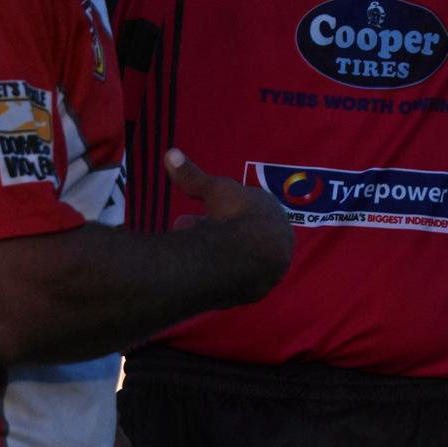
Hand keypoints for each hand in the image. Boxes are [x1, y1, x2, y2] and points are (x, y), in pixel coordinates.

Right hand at [164, 147, 292, 302]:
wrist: (248, 258)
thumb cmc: (236, 216)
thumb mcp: (213, 189)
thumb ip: (193, 175)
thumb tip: (170, 153)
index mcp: (274, 215)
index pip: (250, 211)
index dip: (222, 209)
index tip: (203, 210)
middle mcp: (277, 243)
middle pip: (242, 235)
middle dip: (212, 229)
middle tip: (184, 226)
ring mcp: (269, 269)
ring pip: (238, 258)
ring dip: (213, 251)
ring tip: (185, 248)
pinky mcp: (256, 292)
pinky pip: (233, 279)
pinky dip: (216, 272)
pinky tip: (199, 272)